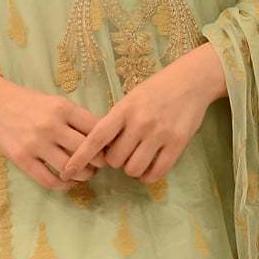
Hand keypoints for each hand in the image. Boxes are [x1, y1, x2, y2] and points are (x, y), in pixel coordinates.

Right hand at [0, 59, 105, 193]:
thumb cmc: (27, 102)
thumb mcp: (54, 101)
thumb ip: (76, 118)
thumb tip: (103, 138)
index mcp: (63, 108)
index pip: (97, 129)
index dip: (107, 142)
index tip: (108, 148)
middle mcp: (51, 126)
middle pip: (87, 151)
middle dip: (99, 162)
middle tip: (99, 164)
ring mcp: (35, 144)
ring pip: (71, 168)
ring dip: (84, 175)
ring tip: (85, 174)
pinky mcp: (22, 159)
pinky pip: (49, 180)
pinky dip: (64, 185)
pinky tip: (67, 182)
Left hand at [59, 43, 226, 184]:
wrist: (190, 81)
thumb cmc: (155, 90)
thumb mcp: (130, 99)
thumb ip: (115, 122)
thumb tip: (98, 148)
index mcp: (124, 109)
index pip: (96, 138)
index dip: (80, 157)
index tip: (67, 171)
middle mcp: (140, 122)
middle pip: (115, 159)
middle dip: (115, 161)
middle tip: (123, 152)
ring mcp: (160, 133)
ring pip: (134, 168)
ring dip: (131, 169)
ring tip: (136, 159)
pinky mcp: (178, 143)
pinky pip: (157, 172)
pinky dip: (149, 176)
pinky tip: (149, 169)